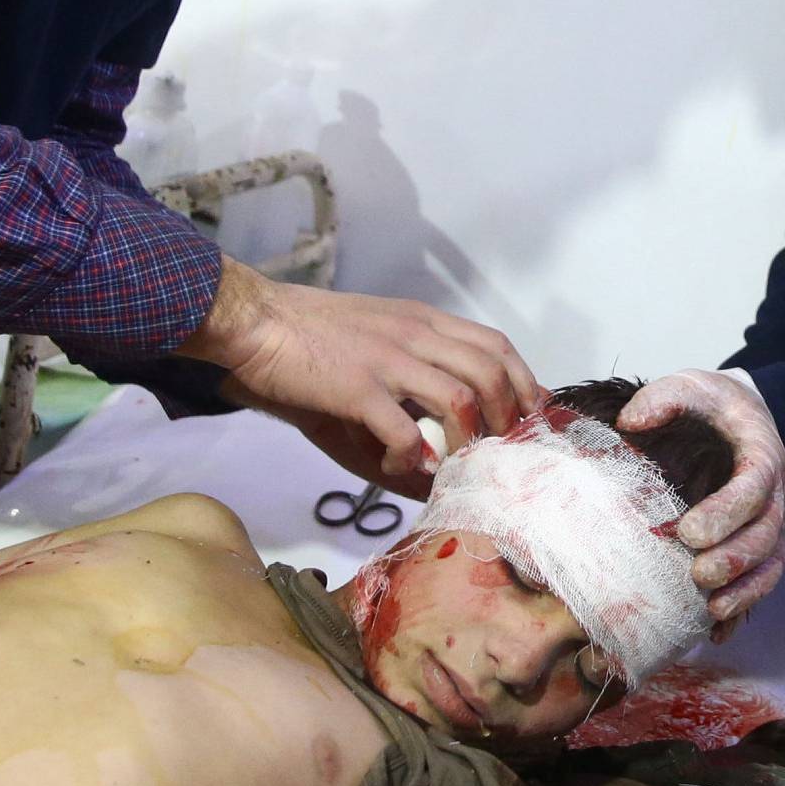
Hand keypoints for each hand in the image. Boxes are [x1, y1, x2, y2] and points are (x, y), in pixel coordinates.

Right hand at [183, 259, 540, 480]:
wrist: (255, 321)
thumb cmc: (312, 334)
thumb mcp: (374, 342)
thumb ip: (410, 380)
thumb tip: (438, 435)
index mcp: (424, 321)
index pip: (495, 345)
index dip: (522, 383)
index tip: (528, 417)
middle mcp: (415, 335)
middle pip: (490, 373)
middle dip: (506, 419)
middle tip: (496, 452)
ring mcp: (389, 360)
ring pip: (460, 401)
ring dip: (465, 442)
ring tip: (452, 463)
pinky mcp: (358, 388)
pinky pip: (404, 431)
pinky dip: (411, 457)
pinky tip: (398, 464)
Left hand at [617, 369, 784, 627]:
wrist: (742, 417)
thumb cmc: (714, 407)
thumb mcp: (692, 386)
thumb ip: (664, 397)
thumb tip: (630, 421)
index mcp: (761, 455)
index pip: (755, 487)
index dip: (728, 512)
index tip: (689, 531)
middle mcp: (776, 495)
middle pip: (767, 536)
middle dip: (734, 561)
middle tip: (697, 574)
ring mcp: (772, 525)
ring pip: (770, 567)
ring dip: (744, 592)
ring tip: (709, 610)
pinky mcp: (762, 548)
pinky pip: (761, 584)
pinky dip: (742, 609)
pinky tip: (715, 631)